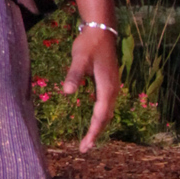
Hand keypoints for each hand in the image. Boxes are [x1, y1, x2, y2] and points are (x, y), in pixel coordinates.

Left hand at [62, 25, 120, 152]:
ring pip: (107, 112)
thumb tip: (67, 92)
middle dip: (96, 133)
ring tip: (89, 139)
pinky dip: (100, 115)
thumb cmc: (89, 44)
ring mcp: (112, 86)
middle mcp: (112, 89)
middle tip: (85, 148)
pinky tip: (94, 119)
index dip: (93, 132)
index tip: (86, 146)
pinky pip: (105, 105)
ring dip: (98, 126)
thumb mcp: (79, 58)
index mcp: (107, 87)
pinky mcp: (108, 82)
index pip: (101, 116)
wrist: (101, 30)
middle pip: (105, 117)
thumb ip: (73, 75)